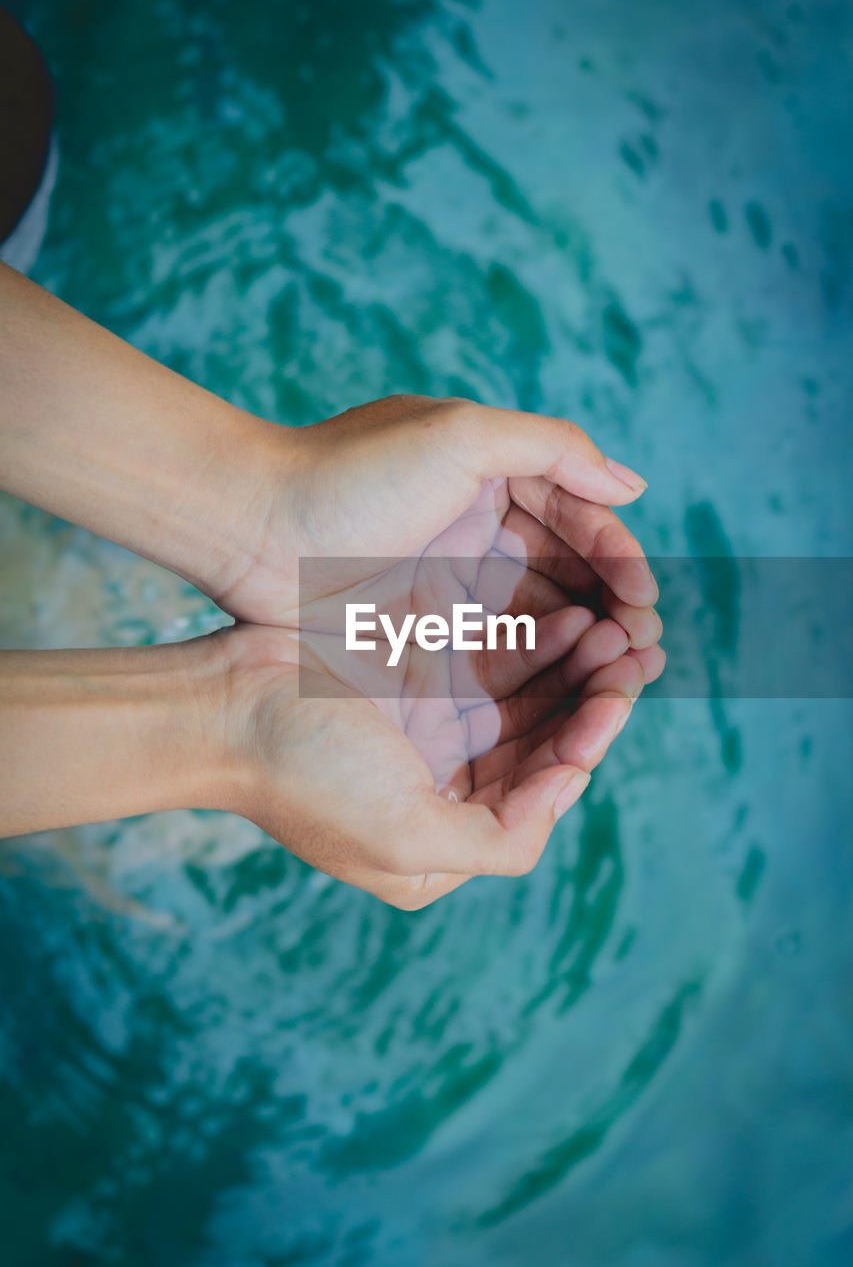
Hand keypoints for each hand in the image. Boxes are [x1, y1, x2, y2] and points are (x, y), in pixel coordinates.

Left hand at [213, 395, 662, 654]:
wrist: (252, 529)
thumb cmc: (350, 476)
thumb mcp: (459, 436)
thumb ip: (553, 450)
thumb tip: (633, 485)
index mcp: (490, 474)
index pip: (579, 516)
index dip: (618, 557)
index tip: (643, 601)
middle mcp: (474, 529)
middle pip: (567, 572)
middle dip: (613, 608)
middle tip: (644, 650)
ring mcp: (448, 585)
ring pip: (539, 616)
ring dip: (586, 643)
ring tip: (623, 675)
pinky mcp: (421, 636)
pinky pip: (496, 652)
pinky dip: (539, 668)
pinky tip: (567, 687)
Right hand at [217, 593, 663, 907]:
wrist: (222, 707)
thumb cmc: (305, 778)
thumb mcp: (410, 840)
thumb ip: (502, 840)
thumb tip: (568, 789)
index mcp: (449, 833)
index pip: (542, 792)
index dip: (585, 748)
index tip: (611, 705)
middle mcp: (449, 782)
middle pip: (544, 741)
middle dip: (592, 700)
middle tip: (633, 655)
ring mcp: (433, 723)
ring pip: (530, 696)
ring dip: (574, 666)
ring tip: (612, 629)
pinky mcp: (418, 671)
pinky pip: (496, 657)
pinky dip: (537, 641)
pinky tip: (569, 617)